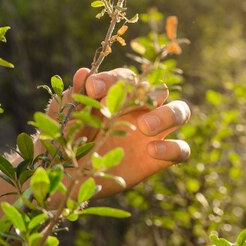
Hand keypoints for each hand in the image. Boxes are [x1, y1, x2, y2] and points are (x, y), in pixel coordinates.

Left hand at [55, 68, 190, 198]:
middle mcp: (140, 108)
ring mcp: (153, 132)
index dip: (111, 79)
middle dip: (147, 92)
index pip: (126, 77)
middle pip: (160, 88)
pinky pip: (181, 149)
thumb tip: (84, 72)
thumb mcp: (64, 116)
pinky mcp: (159, 159)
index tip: (93, 89)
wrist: (66, 173)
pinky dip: (173, 147)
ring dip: (167, 114)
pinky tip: (151, 151)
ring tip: (144, 127)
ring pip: (180, 111)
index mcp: (117, 93)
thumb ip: (75, 95)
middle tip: (123, 105)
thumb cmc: (64, 136)